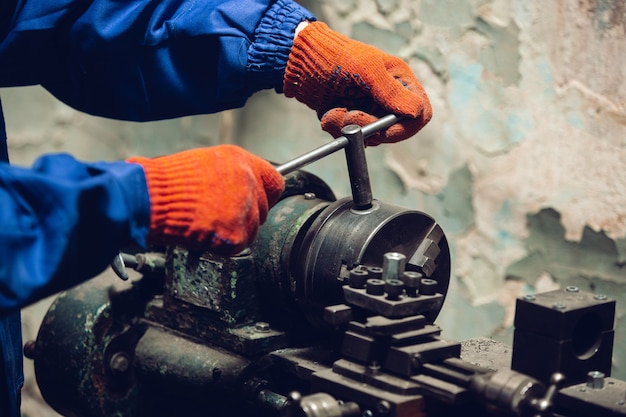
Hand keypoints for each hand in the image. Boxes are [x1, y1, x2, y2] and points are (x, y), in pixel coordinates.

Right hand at [127, 145, 283, 254]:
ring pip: (251, 229)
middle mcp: (248, 181)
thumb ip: (230, 174)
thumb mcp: (204, 162)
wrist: (151, 198)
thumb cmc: (168, 181)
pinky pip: (237, 245)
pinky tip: (204, 233)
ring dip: (232, 231)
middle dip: (244, 216)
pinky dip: (222, 246)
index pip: (274, 182)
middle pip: (263, 209)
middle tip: (219, 216)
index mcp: (241, 161)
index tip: (257, 201)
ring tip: (206, 223)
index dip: (265, 195)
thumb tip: (241, 185)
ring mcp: (244, 208)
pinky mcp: (235, 233)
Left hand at [284, 22, 431, 145]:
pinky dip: (338, 130)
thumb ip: (391, 92)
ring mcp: (370, 110)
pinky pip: (352, 137)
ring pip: (371, 136)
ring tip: (333, 112)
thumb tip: (416, 112)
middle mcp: (388, 98)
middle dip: (370, 127)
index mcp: (400, 81)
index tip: (385, 130)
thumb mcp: (367, 70)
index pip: (420, 113)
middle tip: (349, 116)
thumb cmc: (336, 56)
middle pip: (394, 130)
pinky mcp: (352, 120)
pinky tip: (328, 114)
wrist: (301, 62)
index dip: (406, 127)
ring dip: (350, 129)